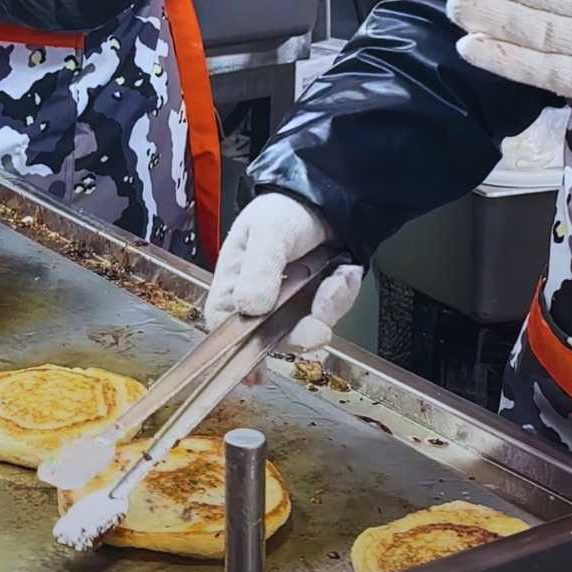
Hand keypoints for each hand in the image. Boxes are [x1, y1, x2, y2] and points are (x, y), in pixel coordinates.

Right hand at [203, 192, 362, 355]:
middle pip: (273, 336)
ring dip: (328, 305)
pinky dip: (343, 293)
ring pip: (309, 326)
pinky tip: (345, 272)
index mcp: (234, 283)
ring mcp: (291, 303)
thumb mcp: (267, 231)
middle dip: (300, 333)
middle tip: (319, 330)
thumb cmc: (283, 209)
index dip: (236, 351)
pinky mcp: (317, 301)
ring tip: (339, 277)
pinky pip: (332, 311)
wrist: (326, 196)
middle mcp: (260, 300)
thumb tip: (250, 307)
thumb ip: (259, 267)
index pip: (226, 324)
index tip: (254, 375)